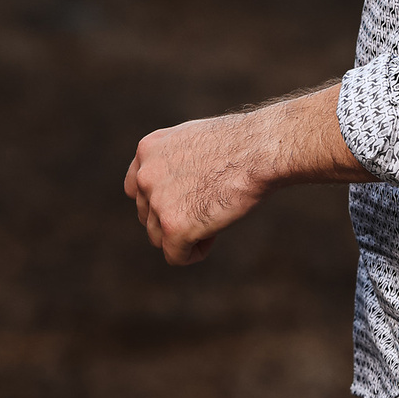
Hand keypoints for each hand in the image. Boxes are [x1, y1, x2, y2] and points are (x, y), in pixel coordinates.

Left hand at [124, 116, 272, 264]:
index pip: (136, 190)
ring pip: (159, 238)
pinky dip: (193, 253)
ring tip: (215, 219)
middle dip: (174, 219)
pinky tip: (213, 237)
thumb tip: (177, 190)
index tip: (186, 201)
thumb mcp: (196, 141)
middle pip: (148, 216)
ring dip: (185, 236)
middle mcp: (145, 175)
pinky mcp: (174, 227)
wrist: (261, 150)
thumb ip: (176, 163)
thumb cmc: (243, 143)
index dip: (160, 201)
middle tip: (208, 210)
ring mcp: (158, 201)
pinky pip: (175, 256)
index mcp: (149, 150)